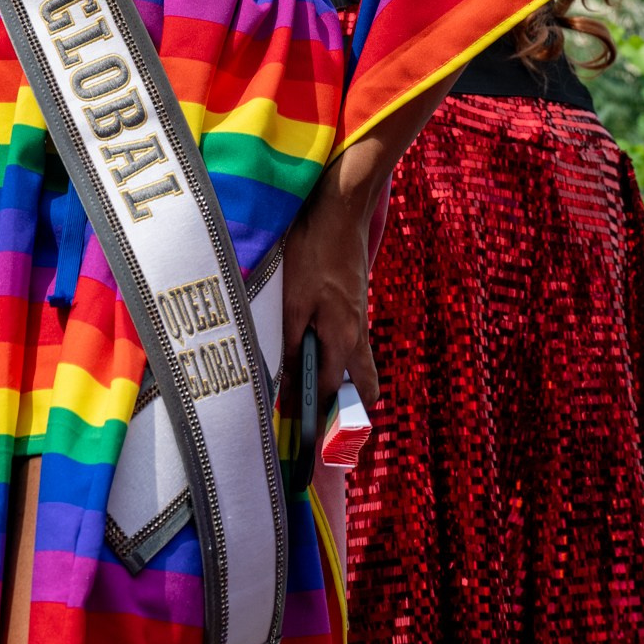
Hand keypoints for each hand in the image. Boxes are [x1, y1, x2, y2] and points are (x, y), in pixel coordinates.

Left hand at [281, 157, 380, 419]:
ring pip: (355, 362)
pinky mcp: (353, 300)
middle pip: (359, 385)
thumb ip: (289, 342)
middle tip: (319, 424)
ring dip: (339, 379)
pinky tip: (310, 346)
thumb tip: (284, 381)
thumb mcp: (293, 300)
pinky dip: (334, 352)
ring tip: (310, 391)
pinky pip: (349, 340)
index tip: (299, 435)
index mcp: (344, 339)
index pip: (331, 391)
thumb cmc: (314, 252)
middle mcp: (357, 333)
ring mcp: (358, 316)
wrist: (340, 208)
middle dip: (343, 407)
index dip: (313, 414)